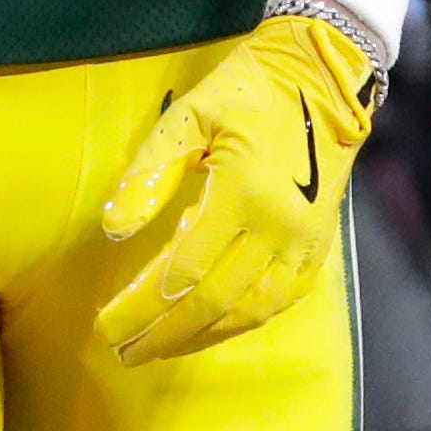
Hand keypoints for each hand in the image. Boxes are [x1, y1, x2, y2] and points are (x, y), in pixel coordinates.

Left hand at [97, 14, 381, 365]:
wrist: (324, 78)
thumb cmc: (247, 91)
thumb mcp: (189, 116)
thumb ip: (150, 173)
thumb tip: (113, 230)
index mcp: (241, 194)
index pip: (180, 272)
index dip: (140, 306)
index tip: (106, 325)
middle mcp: (276, 229)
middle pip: (210, 303)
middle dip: (163, 334)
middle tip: (123, 352)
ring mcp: (302, 243)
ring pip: (247, 312)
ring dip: (200, 338)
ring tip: (160, 349)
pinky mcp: (318, 247)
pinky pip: (278, 302)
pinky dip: (242, 322)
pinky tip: (212, 330)